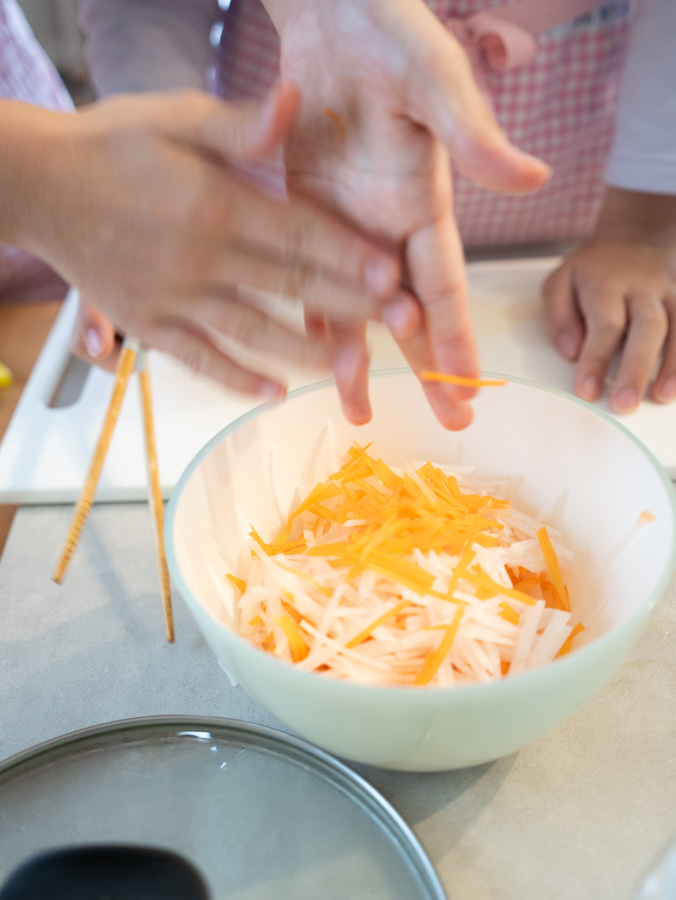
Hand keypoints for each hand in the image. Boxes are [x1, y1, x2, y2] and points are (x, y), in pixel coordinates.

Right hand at [4, 87, 405, 398]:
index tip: (395, 276)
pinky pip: (200, 359)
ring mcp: (173, 298)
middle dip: (351, 306)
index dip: (352, 256)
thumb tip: (296, 103)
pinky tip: (275, 392)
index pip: (300, 234)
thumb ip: (238, 124)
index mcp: (212, 203)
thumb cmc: (106, 145)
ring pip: (254, 332)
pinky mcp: (148, 324)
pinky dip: (238, 378)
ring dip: (307, 352)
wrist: (36, 186)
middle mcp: (199, 258)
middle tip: (398, 325)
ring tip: (352, 366)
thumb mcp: (172, 116)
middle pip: (290, 287)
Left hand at [264, 0, 549, 426]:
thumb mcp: (434, 78)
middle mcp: (387, 229)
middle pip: (411, 314)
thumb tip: (531, 177)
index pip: (446, 288)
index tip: (469, 388)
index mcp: (424, 205)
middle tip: (448, 420)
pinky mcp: (303, 218)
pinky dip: (307, 320)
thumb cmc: (390, 34)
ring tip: (358, 411)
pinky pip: (305, 281)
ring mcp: (344, 229)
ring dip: (359, 360)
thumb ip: (472, 133)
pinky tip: (303, 360)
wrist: (330, 16)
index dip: (458, 339)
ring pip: (354, 311)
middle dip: (428, 368)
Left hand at [543, 189, 675, 412]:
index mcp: (607, 284)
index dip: (596, 360)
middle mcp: (643, 289)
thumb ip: (560, 317)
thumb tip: (571, 351)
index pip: (604, 325)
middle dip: (636, 369)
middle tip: (624, 404)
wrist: (637, 235)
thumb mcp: (561, 282)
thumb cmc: (593, 269)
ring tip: (661, 398)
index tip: (587, 391)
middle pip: (646, 329)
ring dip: (672, 366)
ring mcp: (670, 294)